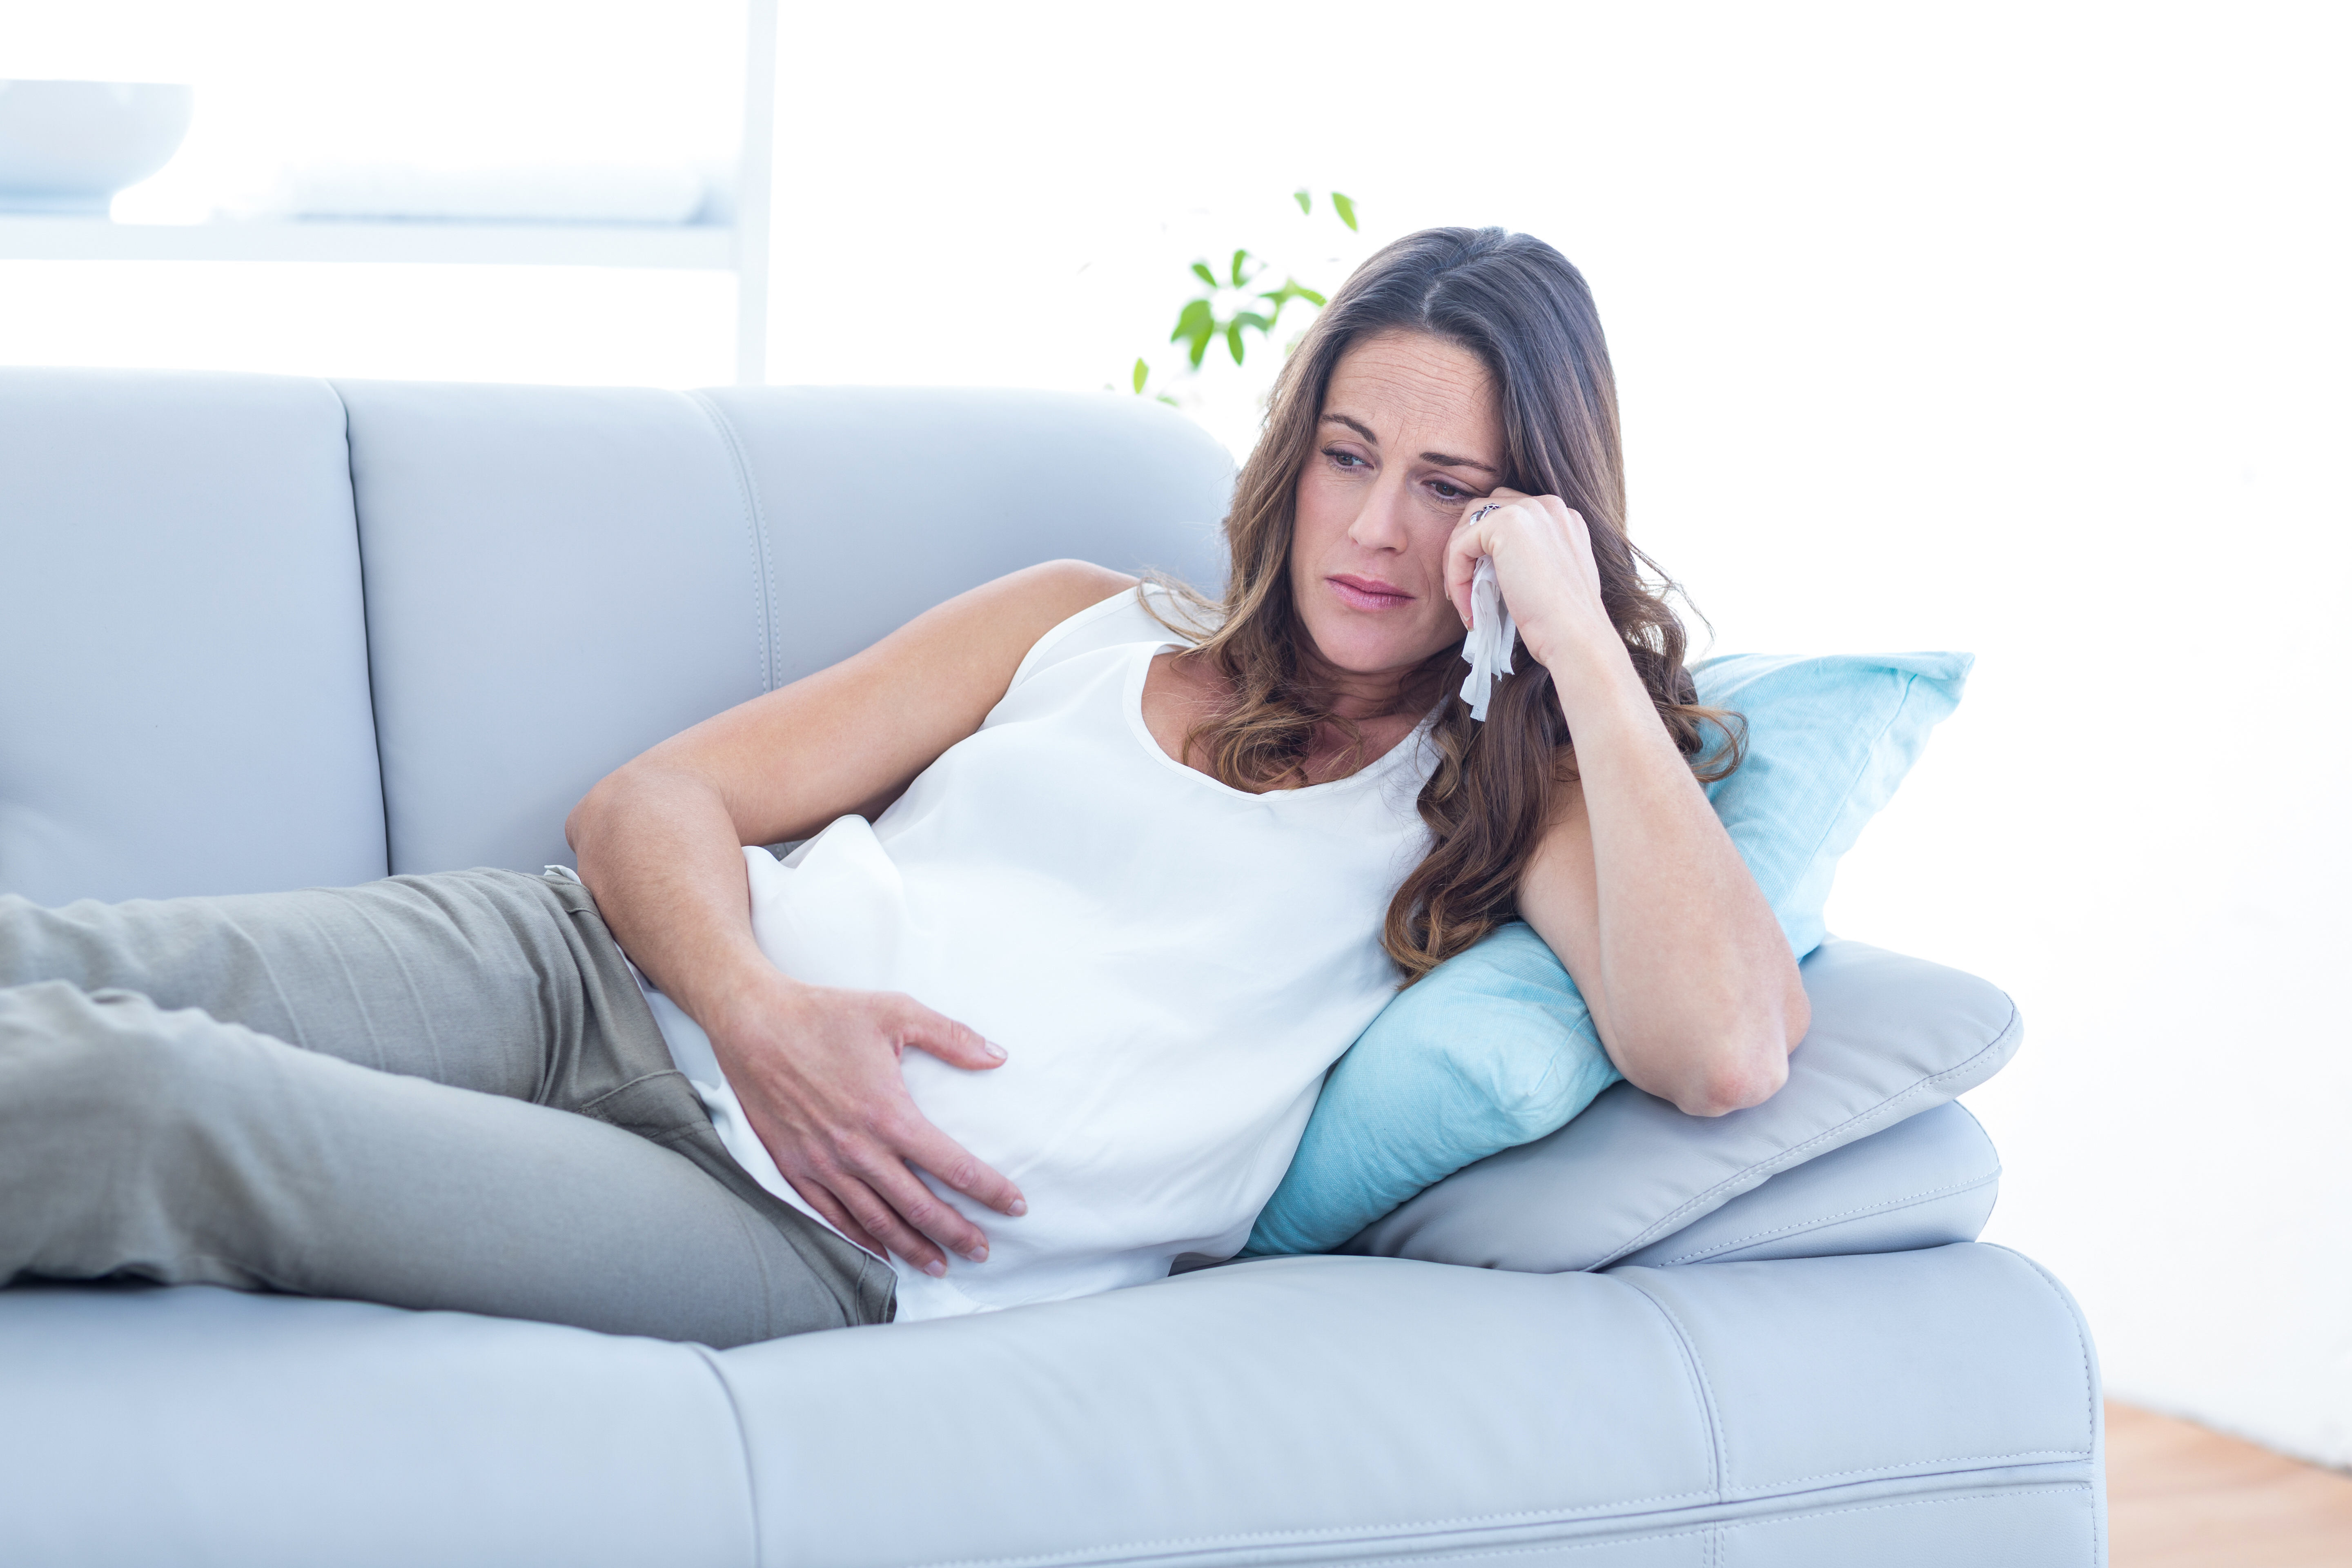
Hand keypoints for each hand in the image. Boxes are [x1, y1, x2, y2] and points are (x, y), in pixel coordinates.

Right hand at [703, 971, 1024, 1276]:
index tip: (1015, 1206)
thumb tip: (998, 1056)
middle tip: (982, 1252)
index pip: (953, 1166)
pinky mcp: (796, 1168)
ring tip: (940, 1265)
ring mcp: (825, 1164)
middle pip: (919, 1207)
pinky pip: (834, 1216)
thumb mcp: (896, 1012)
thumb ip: (952, 1036)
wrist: (753, 1023)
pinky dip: (861, 1239)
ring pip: (877, 1221)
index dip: (989, 1190)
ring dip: (912, 1247)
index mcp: (890, 1114)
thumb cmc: (825, 1014)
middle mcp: (859, 1149)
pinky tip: (882, 1253)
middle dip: (956, 1233)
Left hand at [1442, 487, 1616, 674]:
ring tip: (1465, 602)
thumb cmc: (1564, 623)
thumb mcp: (1549, 580)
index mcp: (1561, 518)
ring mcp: (1529, 510)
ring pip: (1469, 527)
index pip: (1509, 516)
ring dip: (1458, 565)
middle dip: (1468, 549)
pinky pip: (1461, 545)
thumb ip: (1530, 560)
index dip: (1487, 551)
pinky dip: (1455, 576)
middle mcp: (1548, 506)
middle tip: (1464, 590)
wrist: (1575, 636)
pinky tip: (1467, 609)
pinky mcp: (1507, 524)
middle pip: (1485, 512)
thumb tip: (1494, 566)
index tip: (1481, 588)